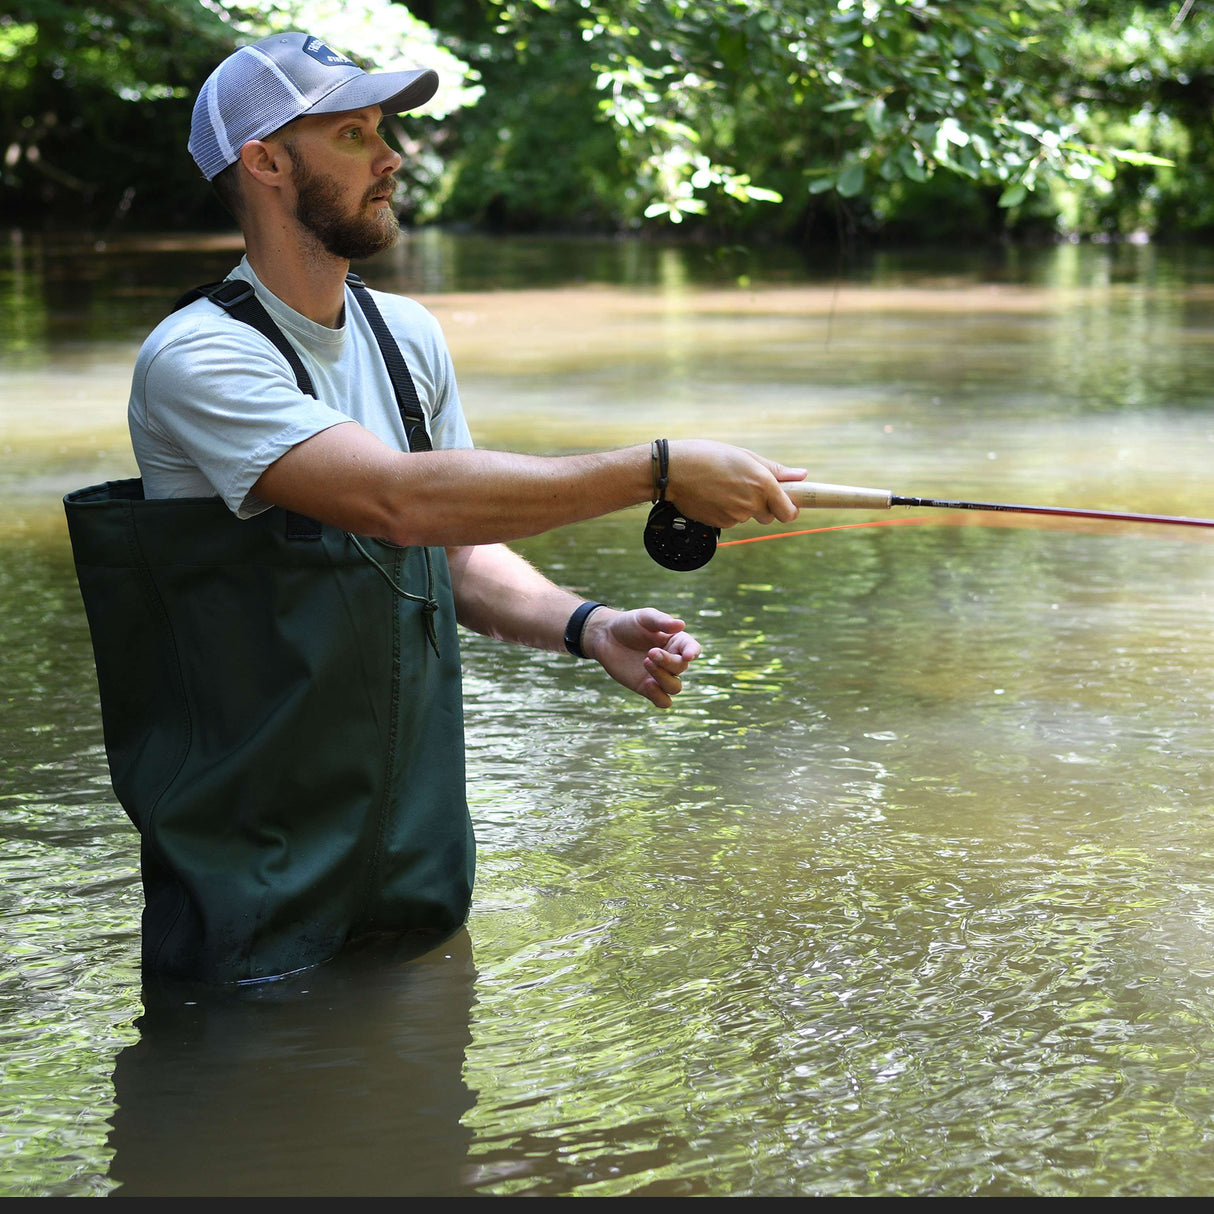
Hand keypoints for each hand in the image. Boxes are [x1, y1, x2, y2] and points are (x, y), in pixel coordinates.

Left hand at [582, 607, 702, 708]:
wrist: (606, 637)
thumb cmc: (628, 623)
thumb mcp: (644, 617)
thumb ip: (661, 621)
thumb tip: (681, 624)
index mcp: (676, 641)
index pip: (692, 648)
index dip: (693, 652)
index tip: (688, 655)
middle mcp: (672, 660)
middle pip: (681, 668)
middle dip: (668, 662)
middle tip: (649, 652)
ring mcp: (660, 676)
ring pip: (675, 687)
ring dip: (663, 678)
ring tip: (645, 662)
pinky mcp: (647, 688)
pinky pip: (663, 701)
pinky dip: (659, 697)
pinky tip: (647, 684)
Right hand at [663, 440, 805, 528]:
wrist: (674, 471)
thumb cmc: (708, 456)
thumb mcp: (745, 456)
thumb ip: (775, 469)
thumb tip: (802, 475)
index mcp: (762, 483)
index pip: (789, 512)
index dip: (791, 510)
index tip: (789, 505)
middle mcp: (751, 503)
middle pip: (769, 517)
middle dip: (764, 506)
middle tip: (748, 488)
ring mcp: (735, 516)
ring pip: (748, 517)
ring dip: (742, 506)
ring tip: (725, 486)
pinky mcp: (720, 524)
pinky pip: (731, 520)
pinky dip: (727, 510)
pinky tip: (714, 495)